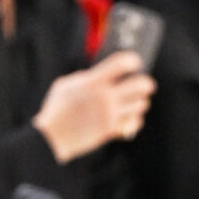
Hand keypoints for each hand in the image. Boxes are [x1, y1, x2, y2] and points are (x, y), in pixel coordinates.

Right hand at [33, 52, 153, 160]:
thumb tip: (101, 75)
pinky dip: (135, 118)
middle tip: (143, 84)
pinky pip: (135, 122)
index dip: (132, 60)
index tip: (134, 62)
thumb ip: (86, 78)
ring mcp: (110, 115)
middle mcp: (105, 97)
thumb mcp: (65, 85)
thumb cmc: (56, 110)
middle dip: (146, 83)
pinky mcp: (111, 130)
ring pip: (141, 104)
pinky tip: (128, 116)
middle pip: (142, 85)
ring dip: (140, 101)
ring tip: (134, 101)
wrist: (52, 139)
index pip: (122, 63)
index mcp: (93, 82)